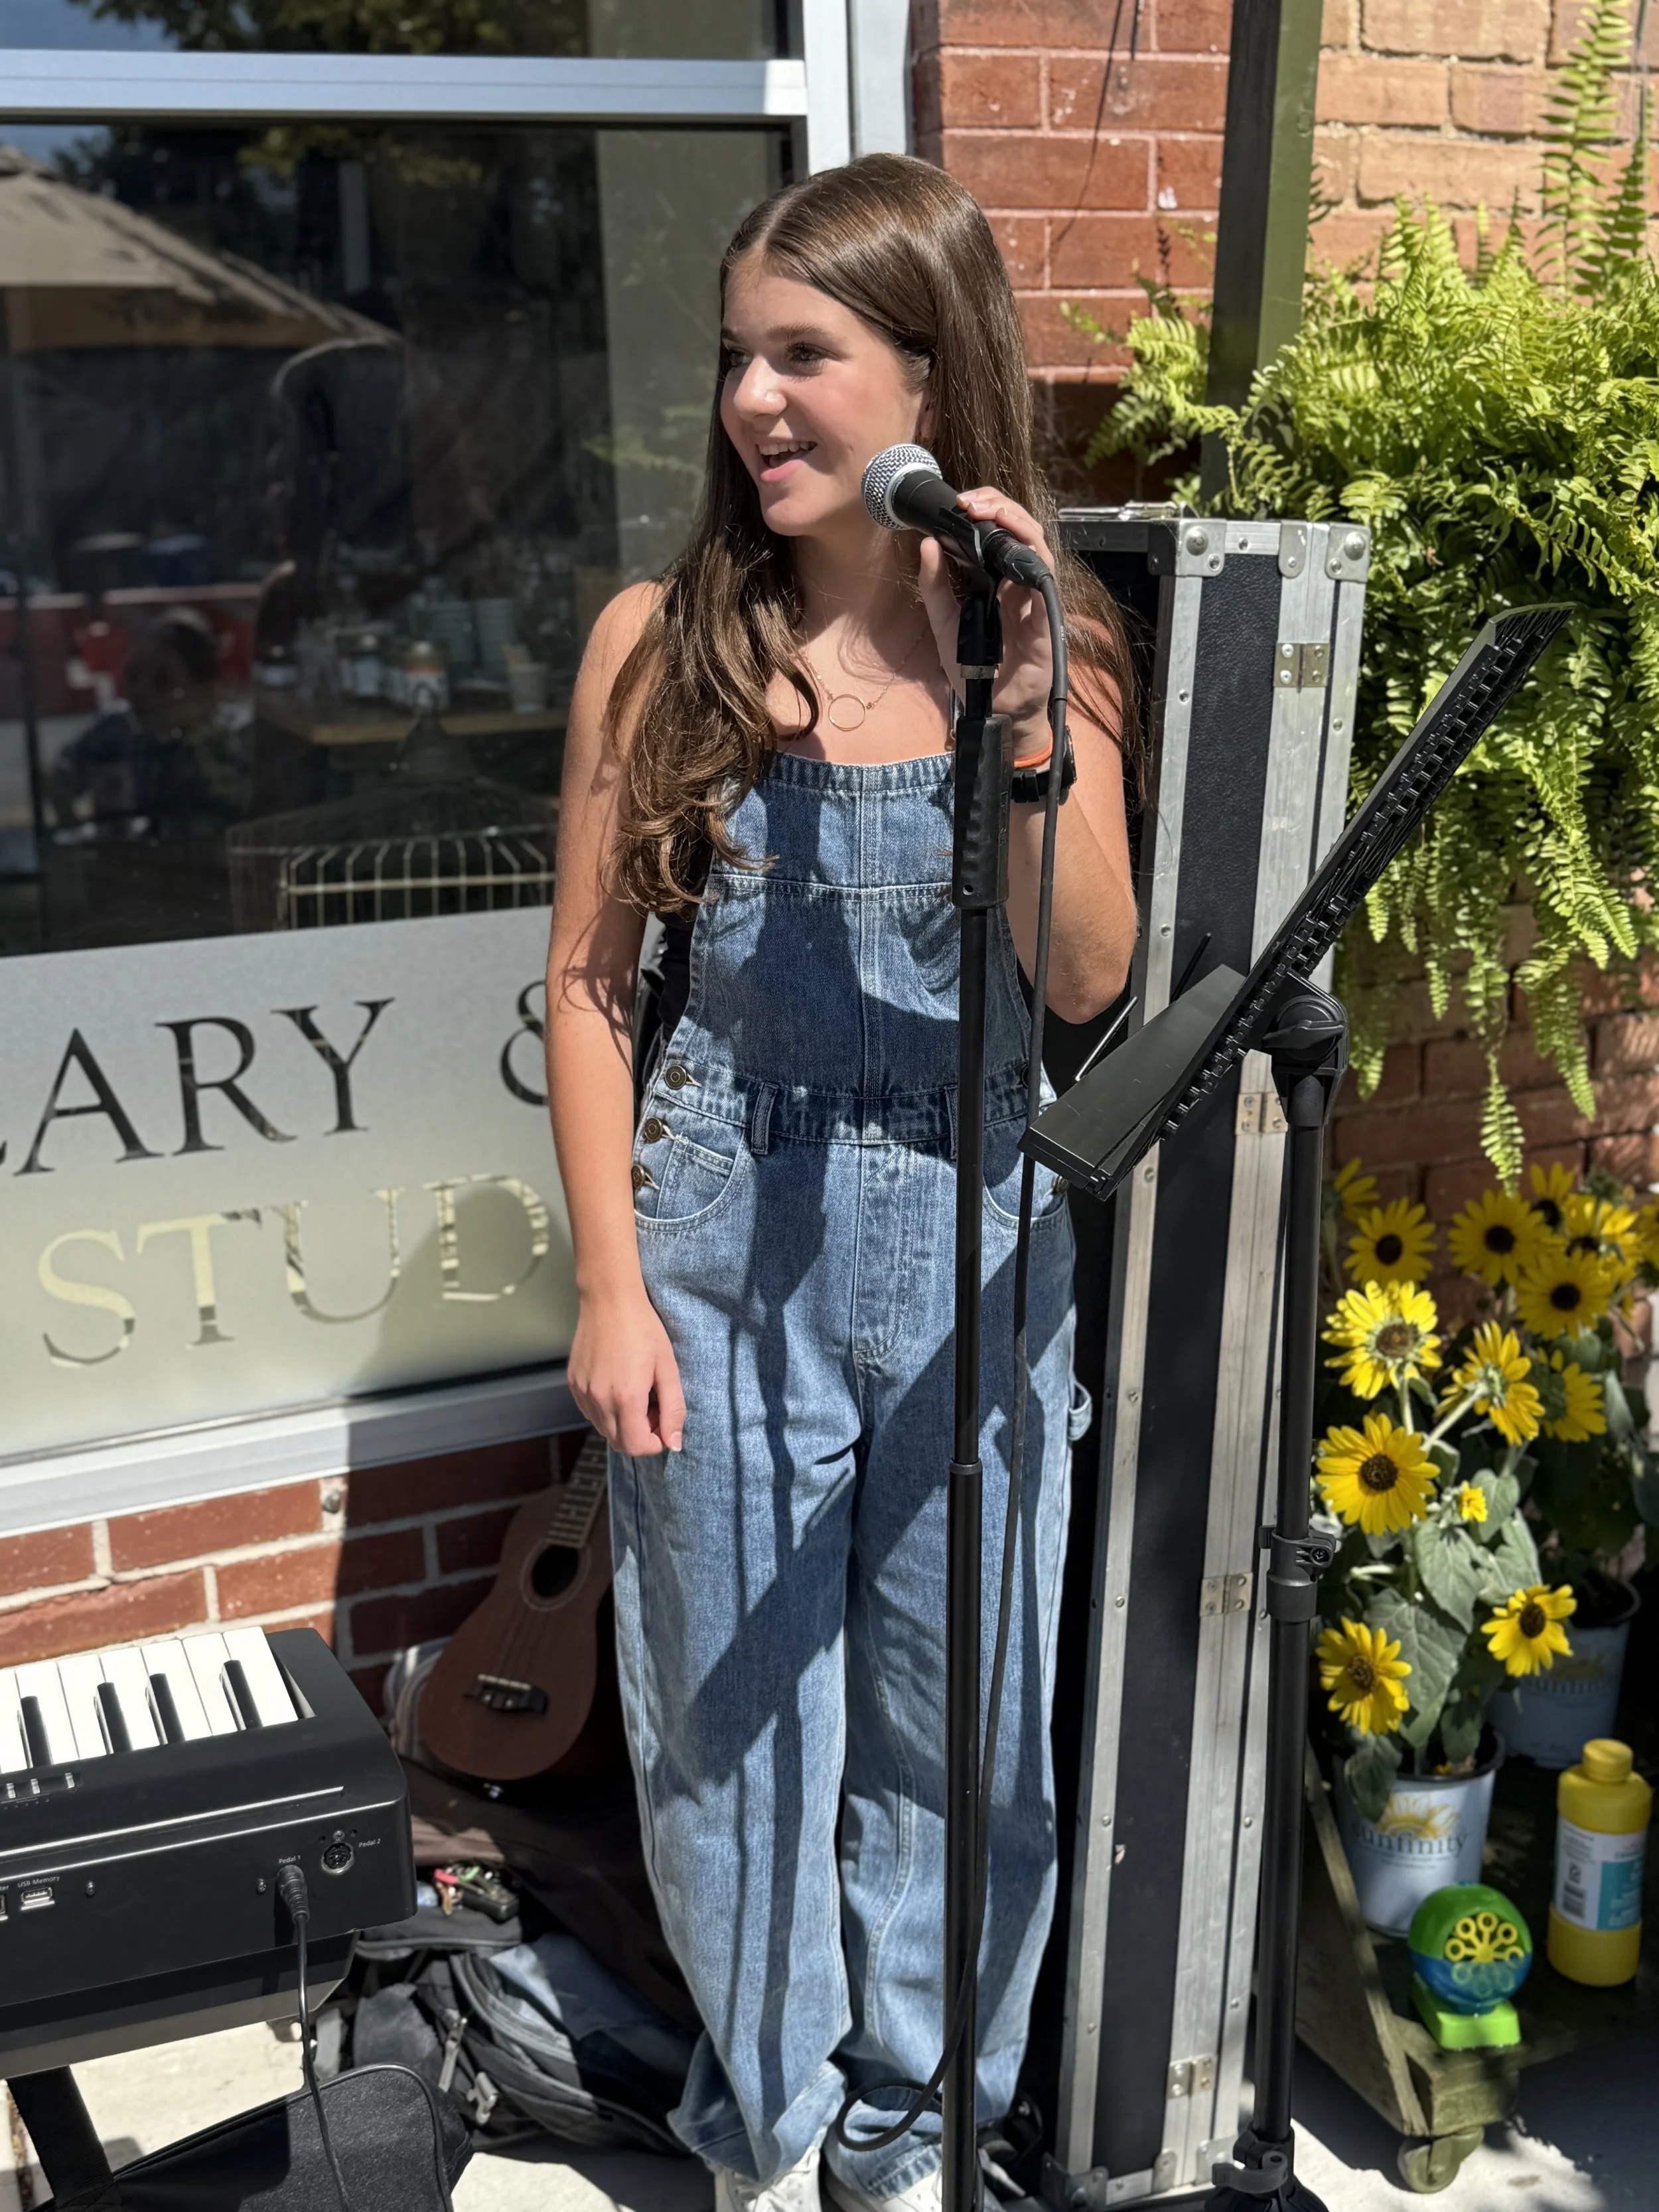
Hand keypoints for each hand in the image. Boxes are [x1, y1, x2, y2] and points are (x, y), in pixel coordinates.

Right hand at [567, 1281, 685, 1455]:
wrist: (609, 1299)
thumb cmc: (643, 1329)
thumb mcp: (667, 1368)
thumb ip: (673, 1409)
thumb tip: (675, 1443)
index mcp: (625, 1397)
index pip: (636, 1447)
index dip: (654, 1442)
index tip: (663, 1422)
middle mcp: (598, 1399)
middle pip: (619, 1443)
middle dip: (640, 1434)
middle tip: (652, 1405)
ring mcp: (582, 1392)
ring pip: (603, 1429)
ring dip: (622, 1423)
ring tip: (636, 1392)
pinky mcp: (573, 1383)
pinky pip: (590, 1412)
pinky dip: (606, 1410)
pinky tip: (617, 1385)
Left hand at [915, 488, 1056, 761]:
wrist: (995, 711)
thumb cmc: (976, 671)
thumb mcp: (944, 624)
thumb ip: (935, 587)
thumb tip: (927, 543)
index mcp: (997, 582)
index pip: (998, 534)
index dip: (984, 511)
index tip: (959, 502)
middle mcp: (1018, 585)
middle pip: (1019, 531)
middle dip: (998, 506)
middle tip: (971, 500)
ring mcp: (1036, 598)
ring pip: (1037, 546)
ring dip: (1015, 523)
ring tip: (991, 511)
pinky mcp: (1046, 617)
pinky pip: (1046, 580)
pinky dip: (1032, 558)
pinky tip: (1013, 544)